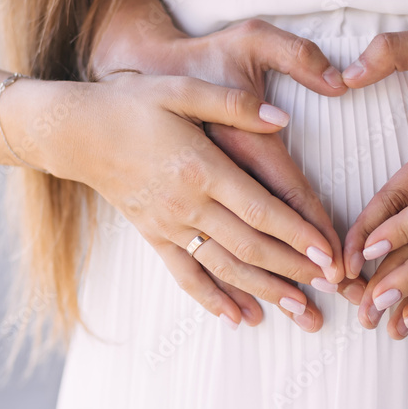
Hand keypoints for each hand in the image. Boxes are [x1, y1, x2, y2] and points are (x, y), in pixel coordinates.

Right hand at [96, 13, 356, 325]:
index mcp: (201, 168)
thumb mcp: (182, 89)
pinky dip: (213, 299)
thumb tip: (282, 119)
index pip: (260, 210)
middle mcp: (187, 204)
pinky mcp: (154, 237)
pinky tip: (238, 318)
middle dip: (294, 270)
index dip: (298, 235)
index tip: (329, 255)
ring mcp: (169, 226)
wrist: (77, 133)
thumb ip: (234, 104)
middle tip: (330, 289)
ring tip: (300, 313)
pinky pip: (185, 276)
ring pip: (224, 268)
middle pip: (250, 247)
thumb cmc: (133, 105)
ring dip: (264, 292)